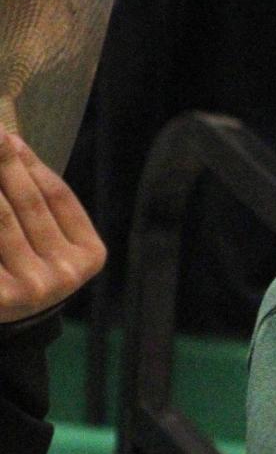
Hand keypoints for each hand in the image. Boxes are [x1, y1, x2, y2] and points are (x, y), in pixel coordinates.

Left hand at [0, 130, 105, 323]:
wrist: (11, 319)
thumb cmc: (28, 265)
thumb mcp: (47, 236)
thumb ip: (38, 196)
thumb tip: (10, 140)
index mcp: (88, 256)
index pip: (59, 196)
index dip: (30, 163)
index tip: (7, 135)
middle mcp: (65, 275)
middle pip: (28, 204)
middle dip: (3, 164)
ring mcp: (32, 289)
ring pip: (2, 219)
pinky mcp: (0, 298)